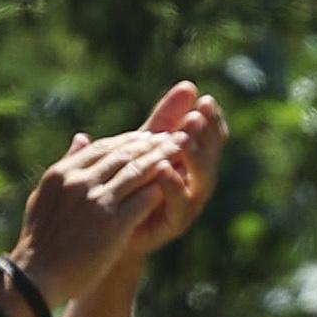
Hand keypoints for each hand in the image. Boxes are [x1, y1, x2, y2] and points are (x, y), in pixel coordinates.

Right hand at [12, 128, 183, 300]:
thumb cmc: (41, 242)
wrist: (37, 276)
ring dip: (161, 159)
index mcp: (62, 173)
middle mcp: (79, 182)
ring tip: (179, 153)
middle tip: (172, 137)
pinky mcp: (112, 224)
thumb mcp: (45, 195)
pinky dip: (159, 188)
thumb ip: (66, 165)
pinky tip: (174, 182)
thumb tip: (81, 138)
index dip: (128, 140)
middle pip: (122, 155)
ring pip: (135, 172)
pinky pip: (142, 200)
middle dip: (150, 144)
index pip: (101, 147)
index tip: (147, 136)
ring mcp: (97, 201)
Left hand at [120, 81, 225, 255]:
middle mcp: (194, 184)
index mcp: (190, 162)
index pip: (210, 138)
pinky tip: (163, 168)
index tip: (206, 100)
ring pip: (203, 182)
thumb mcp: (144, 145)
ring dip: (195, 159)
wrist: (104, 230)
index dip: (212, 120)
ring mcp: (187, 206)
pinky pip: (180, 207)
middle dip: (206, 136)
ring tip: (184, 139)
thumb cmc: (127, 184)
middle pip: (211, 157)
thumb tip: (190, 85)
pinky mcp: (173, 225)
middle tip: (197, 116)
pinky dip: (174, 188)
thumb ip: (165, 119)